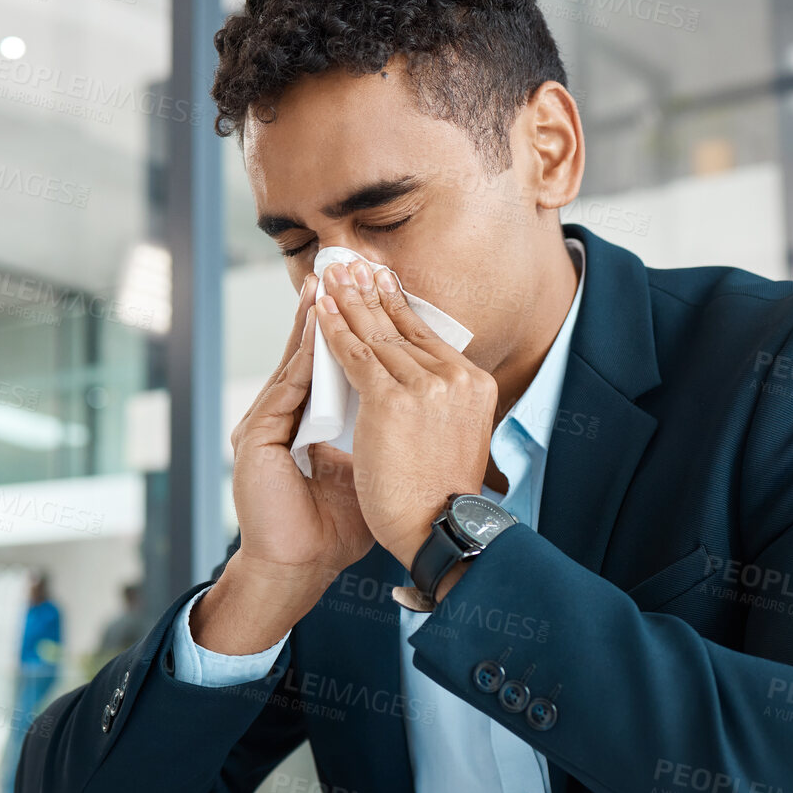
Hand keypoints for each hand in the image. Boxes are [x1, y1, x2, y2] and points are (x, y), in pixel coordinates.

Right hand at [197, 273, 374, 653]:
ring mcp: (265, 424)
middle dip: (332, 312)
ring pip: (295, 362)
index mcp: (305, 423)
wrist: (300, 565)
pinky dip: (303, 355)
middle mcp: (282, 418)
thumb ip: (376, 438)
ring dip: (314, 321)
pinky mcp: (255, 437)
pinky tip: (318, 325)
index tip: (372, 296)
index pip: (331, 366)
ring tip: (331, 283)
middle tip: (348, 269)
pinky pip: (286, 387)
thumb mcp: (364, 470)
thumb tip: (413, 412)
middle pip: (310, 353)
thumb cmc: (335, 527)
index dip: (352, 331)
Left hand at [315, 260, 497, 569]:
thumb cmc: (440, 500)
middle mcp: (454, 378)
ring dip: (348, 300)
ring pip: (376, 335)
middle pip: (401, 327)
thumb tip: (422, 394)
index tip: (381, 280)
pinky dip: (333, 330)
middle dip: (370, 291)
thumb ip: (440, 410)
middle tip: (349, 260)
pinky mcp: (391, 399)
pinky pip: (354, 355)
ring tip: (330, 273)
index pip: (426, 337)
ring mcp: (425, 385)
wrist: (436, 531)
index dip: (398, 307)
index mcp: (472, 386)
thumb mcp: (454, 440)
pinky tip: (320, 309)